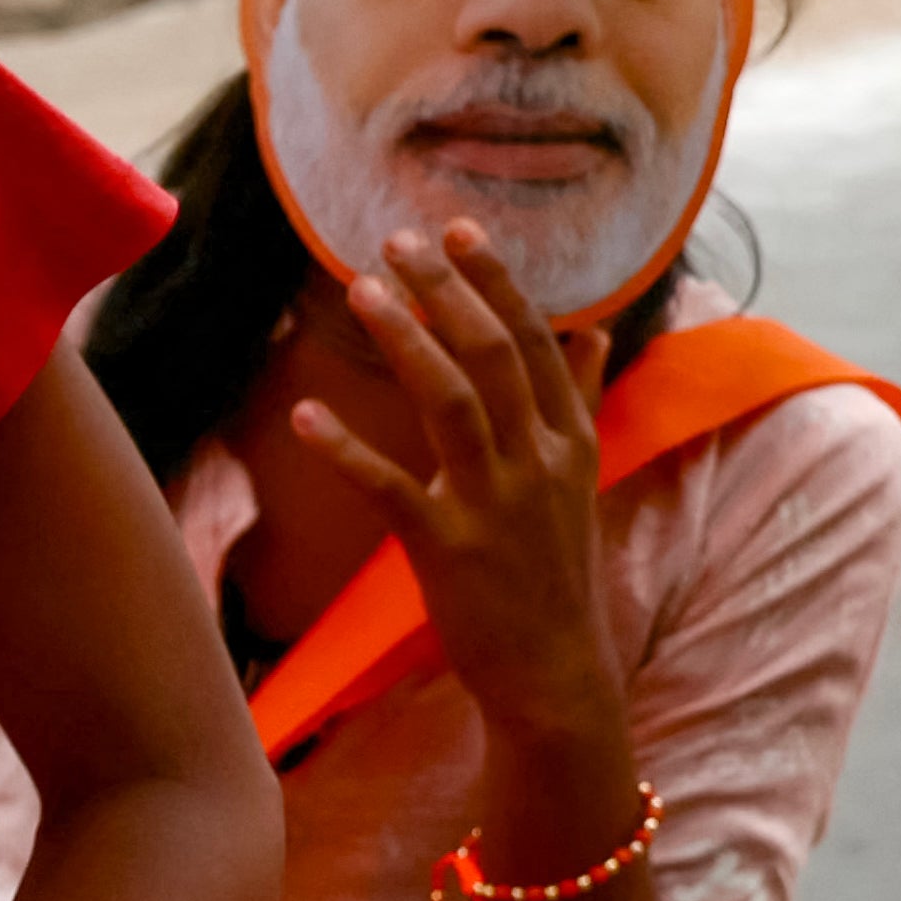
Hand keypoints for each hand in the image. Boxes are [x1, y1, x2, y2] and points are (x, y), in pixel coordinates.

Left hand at [293, 222, 620, 744]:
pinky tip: (306, 414)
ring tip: (360, 291)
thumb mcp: (581, 479)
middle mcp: (538, 463)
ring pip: (452, 403)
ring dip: (406, 341)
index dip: (496, 282)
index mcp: (568, 442)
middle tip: (395, 239)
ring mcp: (495, 506)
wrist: (556, 673)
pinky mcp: (448, 550)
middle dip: (446, 290)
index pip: (535, 343)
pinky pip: (390, 488)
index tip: (458, 227)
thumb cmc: (555, 570)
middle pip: (493, 356)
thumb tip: (594, 329)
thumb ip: (582, 400)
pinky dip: (346, 449)